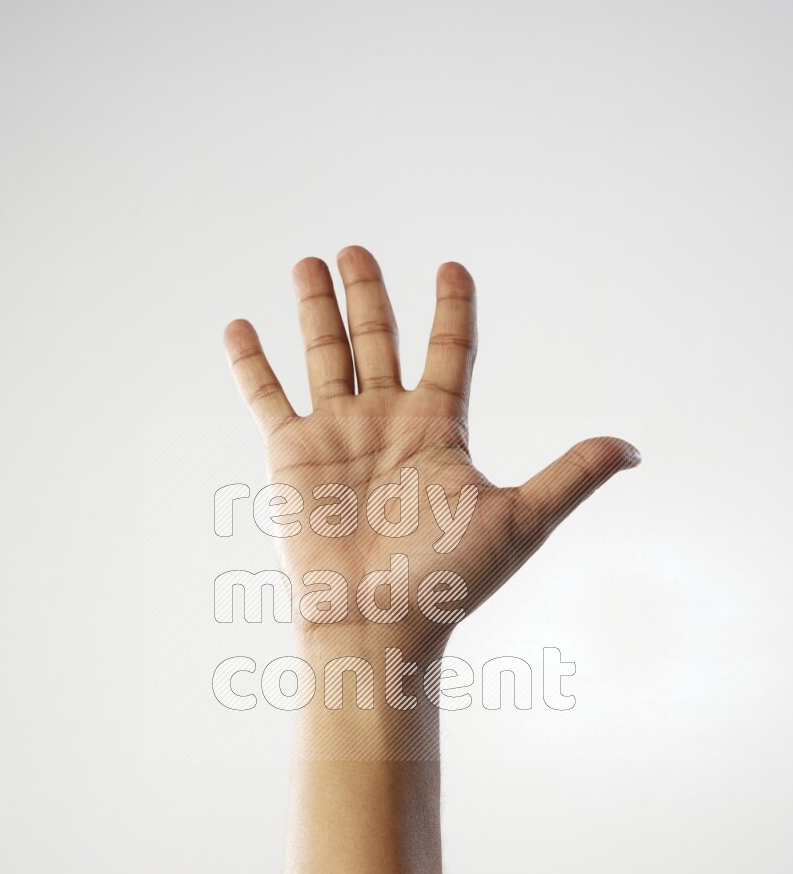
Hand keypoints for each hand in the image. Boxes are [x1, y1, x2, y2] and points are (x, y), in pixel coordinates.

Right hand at [223, 245, 638, 659]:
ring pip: (325, 355)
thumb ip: (572, 475)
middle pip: (378, 340)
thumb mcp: (522, 519)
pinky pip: (267, 397)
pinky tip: (239, 325)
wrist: (378, 623)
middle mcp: (386, 424)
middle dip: (367, 294)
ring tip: (311, 263)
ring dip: (317, 310)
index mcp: (439, 429)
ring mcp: (336, 435)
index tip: (453, 267)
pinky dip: (251, 362)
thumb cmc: (450, 580)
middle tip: (355, 250)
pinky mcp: (290, 454)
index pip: (450, 353)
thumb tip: (634, 449)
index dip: (452, 311)